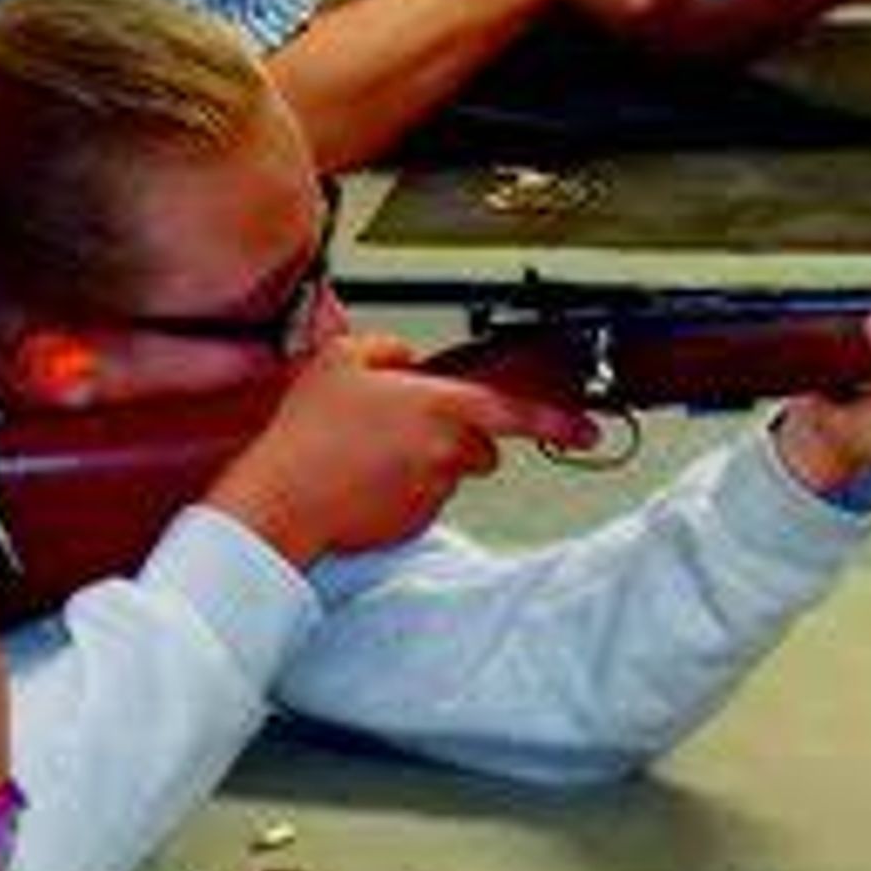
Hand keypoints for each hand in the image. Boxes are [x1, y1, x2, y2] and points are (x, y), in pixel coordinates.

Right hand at [204, 334, 592, 570]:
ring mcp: (433, 492)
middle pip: (479, 445)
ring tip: (367, 455)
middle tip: (398, 429)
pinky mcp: (415, 523)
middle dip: (453, 436)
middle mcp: (447, 452)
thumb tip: (406, 359)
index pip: (517, 412)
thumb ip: (388, 348)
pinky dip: (401, 492)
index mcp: (440, 406)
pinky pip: (422, 501)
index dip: (559, 420)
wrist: (283, 500)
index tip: (588, 429)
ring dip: (421, 463)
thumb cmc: (308, 434)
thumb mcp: (341, 358)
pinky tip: (362, 481)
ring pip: (447, 472)